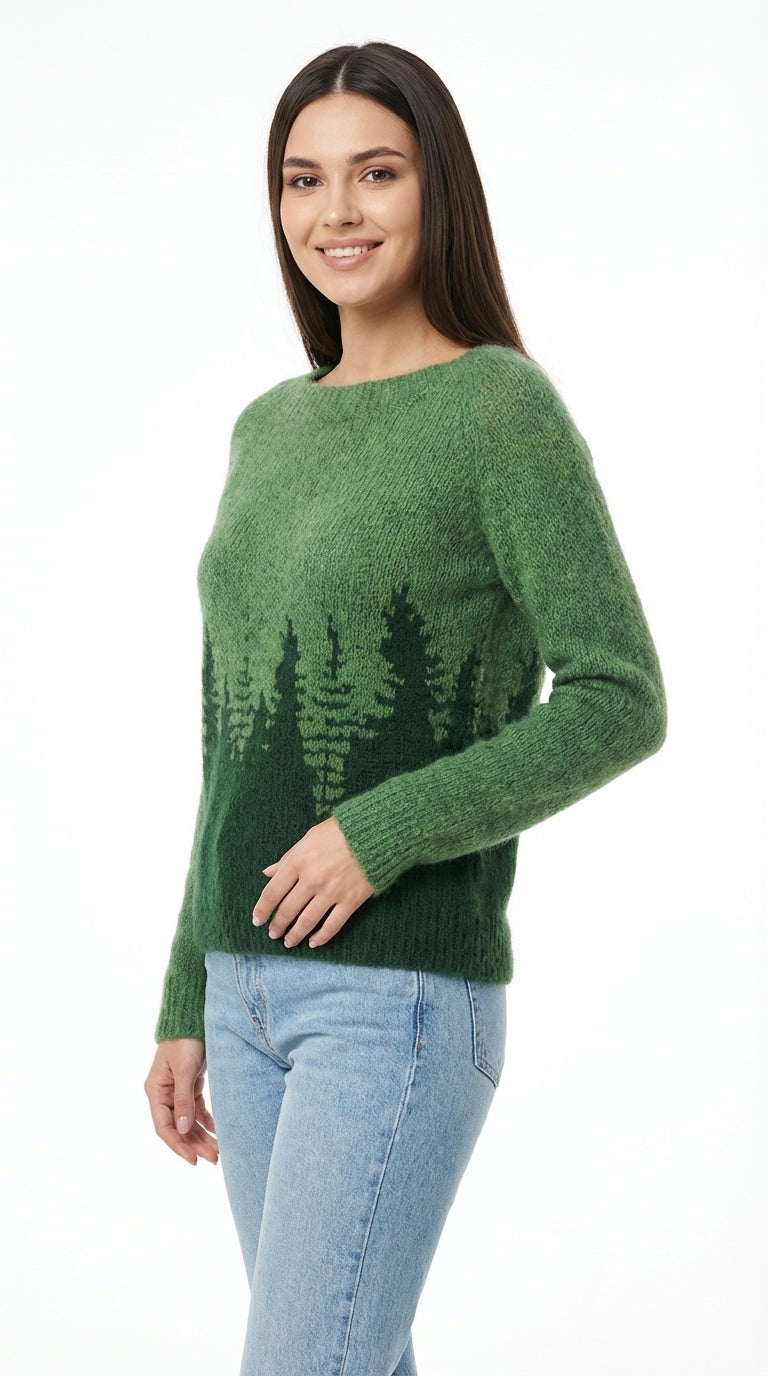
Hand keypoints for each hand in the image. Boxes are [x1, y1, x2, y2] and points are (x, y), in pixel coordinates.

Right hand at [144, 1038, 218, 1166]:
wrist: (193, 1018)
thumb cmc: (185, 1041)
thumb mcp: (184, 1071)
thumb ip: (182, 1100)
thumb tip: (181, 1130)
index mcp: (156, 1091)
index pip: (164, 1127)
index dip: (178, 1145)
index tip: (193, 1160)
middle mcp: (164, 1094)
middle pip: (178, 1127)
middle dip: (194, 1144)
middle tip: (214, 1158)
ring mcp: (177, 1090)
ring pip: (188, 1121)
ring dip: (201, 1136)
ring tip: (217, 1151)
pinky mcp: (190, 1085)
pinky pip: (197, 1110)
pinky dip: (206, 1122)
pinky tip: (217, 1132)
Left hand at [252, 817, 373, 948]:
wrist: (375, 833)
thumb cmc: (340, 831)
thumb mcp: (308, 838)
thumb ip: (287, 858)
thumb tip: (268, 873)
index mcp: (297, 862)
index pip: (272, 893)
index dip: (262, 910)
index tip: (257, 920)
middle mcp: (311, 880)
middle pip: (288, 910)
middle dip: (278, 926)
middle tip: (273, 934)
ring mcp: (332, 892)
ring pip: (307, 921)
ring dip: (295, 935)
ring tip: (289, 942)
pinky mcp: (351, 901)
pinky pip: (332, 925)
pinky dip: (321, 937)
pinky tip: (314, 942)